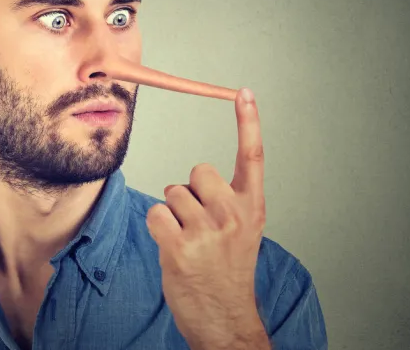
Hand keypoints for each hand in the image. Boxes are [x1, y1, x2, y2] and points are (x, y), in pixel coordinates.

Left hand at [146, 87, 267, 349]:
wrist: (225, 317)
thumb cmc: (227, 271)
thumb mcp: (242, 232)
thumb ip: (228, 201)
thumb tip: (198, 177)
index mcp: (251, 207)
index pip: (253, 157)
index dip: (248, 123)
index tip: (245, 93)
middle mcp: (233, 214)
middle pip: (198, 171)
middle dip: (191, 191)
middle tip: (199, 222)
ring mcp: (207, 231)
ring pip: (173, 193)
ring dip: (173, 213)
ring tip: (188, 240)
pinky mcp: (180, 246)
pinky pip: (157, 213)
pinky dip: (159, 227)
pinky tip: (173, 247)